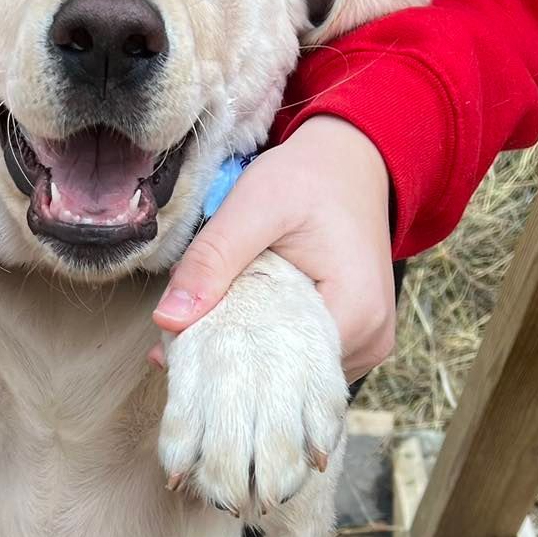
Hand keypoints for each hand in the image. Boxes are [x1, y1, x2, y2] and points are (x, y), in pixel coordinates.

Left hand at [154, 117, 394, 383]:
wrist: (351, 162)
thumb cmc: (309, 177)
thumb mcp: (255, 205)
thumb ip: (212, 259)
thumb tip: (167, 321)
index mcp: (357, 315)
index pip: (281, 368)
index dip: (223, 362)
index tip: (175, 353)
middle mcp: (370, 341)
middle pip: (285, 375)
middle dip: (227, 362)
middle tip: (173, 346)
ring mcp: (366, 344)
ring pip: (290, 370)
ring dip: (243, 353)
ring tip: (198, 332)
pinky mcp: (353, 338)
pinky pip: (300, 356)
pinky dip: (263, 343)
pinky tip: (230, 325)